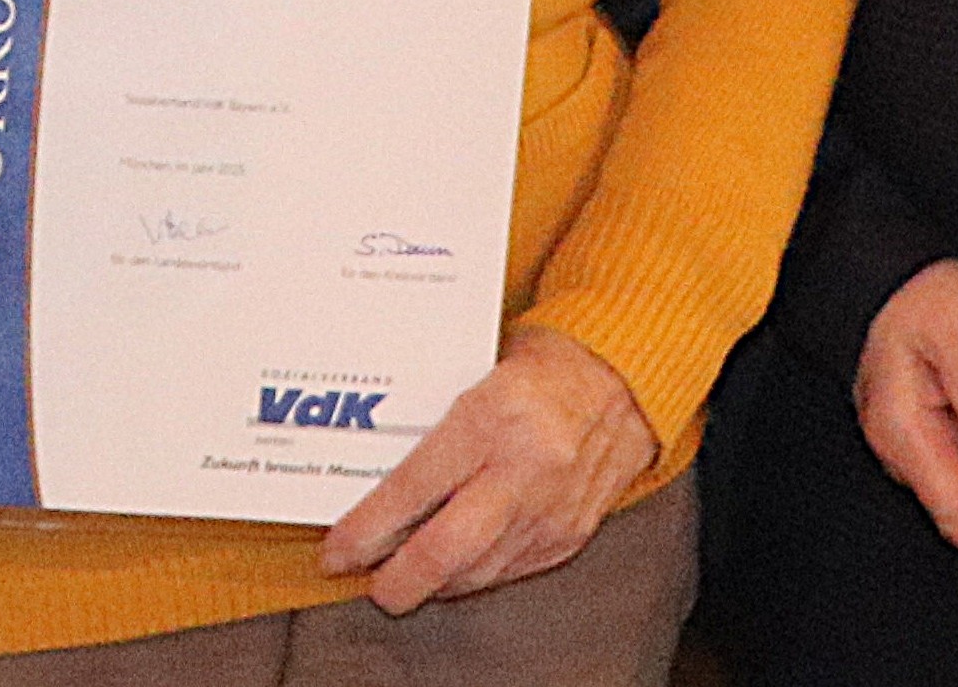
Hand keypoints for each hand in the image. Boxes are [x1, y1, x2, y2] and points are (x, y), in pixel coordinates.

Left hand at [318, 323, 655, 613]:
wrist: (619, 381)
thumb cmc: (538, 373)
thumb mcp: (472, 380)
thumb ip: (429, 429)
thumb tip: (370, 479)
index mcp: (492, 417)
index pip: (414, 489)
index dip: (367, 530)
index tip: (338, 549)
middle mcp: (524, 468)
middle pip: (446, 548)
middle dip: (398, 580)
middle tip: (369, 584)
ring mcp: (551, 508)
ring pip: (477, 571)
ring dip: (433, 584)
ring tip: (400, 580)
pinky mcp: (569, 534)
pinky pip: (508, 572)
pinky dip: (471, 578)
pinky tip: (450, 575)